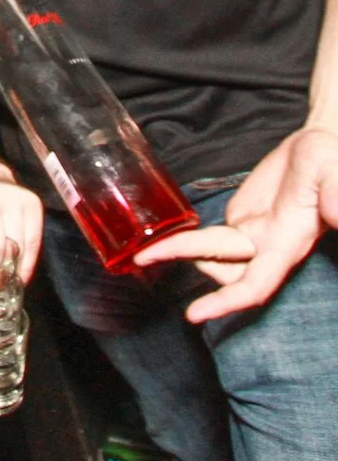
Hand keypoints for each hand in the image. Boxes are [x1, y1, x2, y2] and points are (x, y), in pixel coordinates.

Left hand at [135, 127, 337, 321]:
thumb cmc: (332, 160)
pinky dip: (188, 239)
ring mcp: (251, 232)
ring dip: (181, 251)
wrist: (319, 146)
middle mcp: (266, 246)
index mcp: (287, 243)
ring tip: (146, 246)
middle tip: (143, 256)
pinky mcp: (240, 217)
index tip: (192, 315)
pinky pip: (211, 237)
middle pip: (220, 269)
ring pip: (211, 254)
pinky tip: (165, 236)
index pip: (254, 285)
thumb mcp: (334, 176)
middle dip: (182, 262)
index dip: (225, 303)